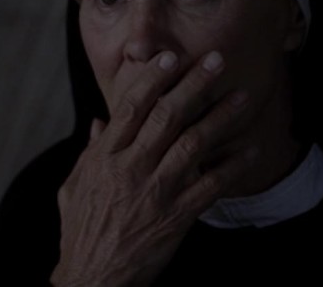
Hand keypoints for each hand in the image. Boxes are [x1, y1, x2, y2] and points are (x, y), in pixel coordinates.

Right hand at [50, 51, 255, 285]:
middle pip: (167, 117)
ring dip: (221, 117)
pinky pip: (210, 187)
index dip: (152, 79)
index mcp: (104, 158)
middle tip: (215, 60)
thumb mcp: (73, 187)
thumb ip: (89, 152)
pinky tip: (250, 150)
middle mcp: (130, 169)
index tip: (170, 57)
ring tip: (242, 96)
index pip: (131, 108)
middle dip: (194, 84)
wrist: (91, 278)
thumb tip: (98, 123)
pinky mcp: (176, 218)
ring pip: (193, 144)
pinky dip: (232, 167)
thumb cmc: (81, 231)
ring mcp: (155, 193)